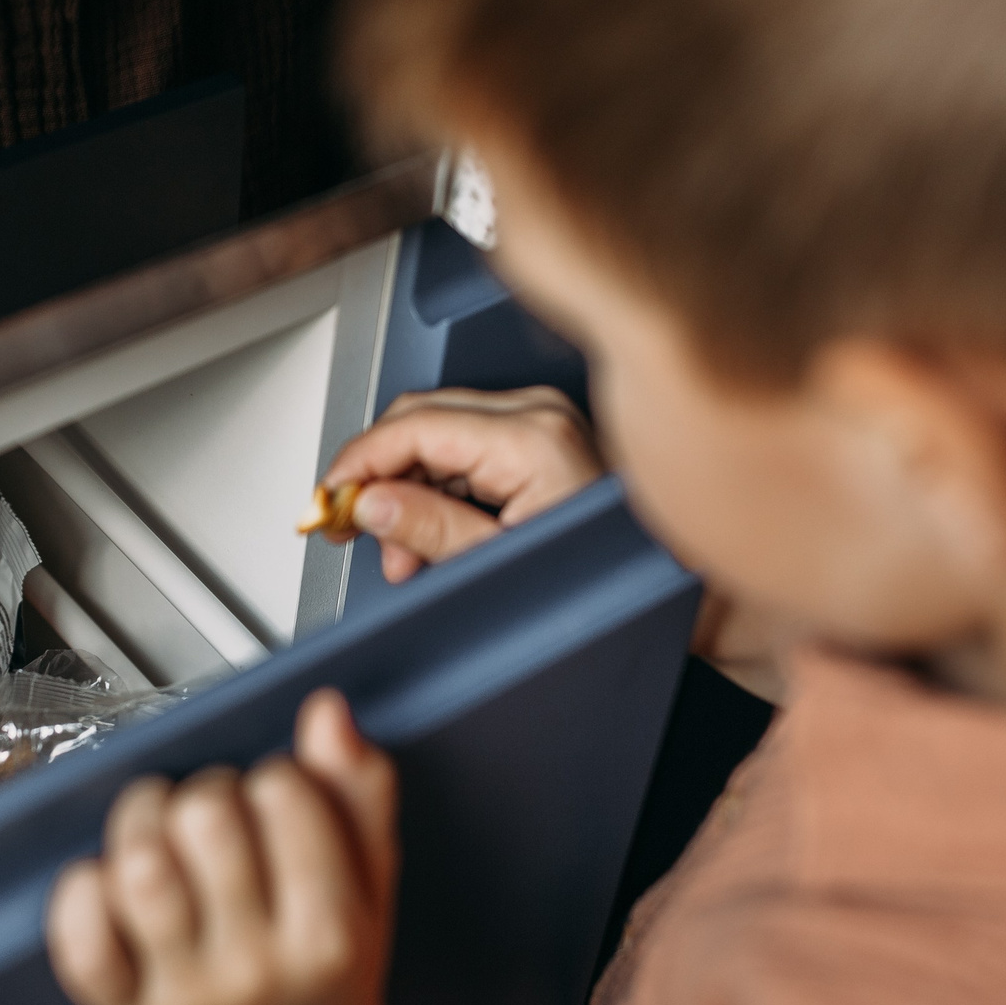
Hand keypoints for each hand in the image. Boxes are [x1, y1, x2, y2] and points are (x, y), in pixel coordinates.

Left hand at [48, 689, 398, 1004]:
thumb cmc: (329, 967)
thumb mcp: (372, 880)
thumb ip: (360, 790)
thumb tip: (328, 714)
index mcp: (328, 935)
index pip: (283, 795)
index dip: (275, 777)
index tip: (276, 802)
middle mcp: (256, 971)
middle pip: (204, 819)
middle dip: (204, 790)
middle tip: (214, 815)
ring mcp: (185, 997)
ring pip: (138, 868)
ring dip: (140, 822)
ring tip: (159, 832)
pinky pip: (80, 940)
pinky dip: (80, 891)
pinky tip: (108, 881)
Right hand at [323, 387, 603, 582]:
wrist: (677, 590)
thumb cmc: (612, 581)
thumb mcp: (500, 562)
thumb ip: (429, 528)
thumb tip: (369, 504)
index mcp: (531, 437)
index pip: (413, 426)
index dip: (357, 463)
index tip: (328, 499)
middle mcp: (538, 414)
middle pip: (419, 420)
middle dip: (378, 477)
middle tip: (350, 527)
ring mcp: (544, 421)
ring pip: (438, 432)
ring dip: (407, 487)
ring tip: (402, 552)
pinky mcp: (545, 437)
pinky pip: (468, 446)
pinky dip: (439, 487)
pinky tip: (432, 533)